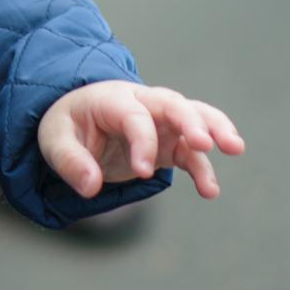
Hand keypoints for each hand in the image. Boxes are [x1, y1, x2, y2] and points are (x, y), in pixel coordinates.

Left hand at [37, 81, 243, 200]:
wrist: (79, 119)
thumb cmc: (69, 124)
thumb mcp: (54, 139)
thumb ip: (70, 161)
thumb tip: (90, 187)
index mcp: (113, 98)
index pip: (135, 116)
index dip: (143, 142)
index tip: (143, 172)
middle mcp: (143, 104)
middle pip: (173, 104)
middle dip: (193, 121)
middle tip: (207, 143)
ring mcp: (160, 122)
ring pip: (194, 117)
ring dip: (215, 130)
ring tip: (234, 148)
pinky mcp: (169, 143)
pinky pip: (192, 152)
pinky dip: (204, 167)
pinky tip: (210, 190)